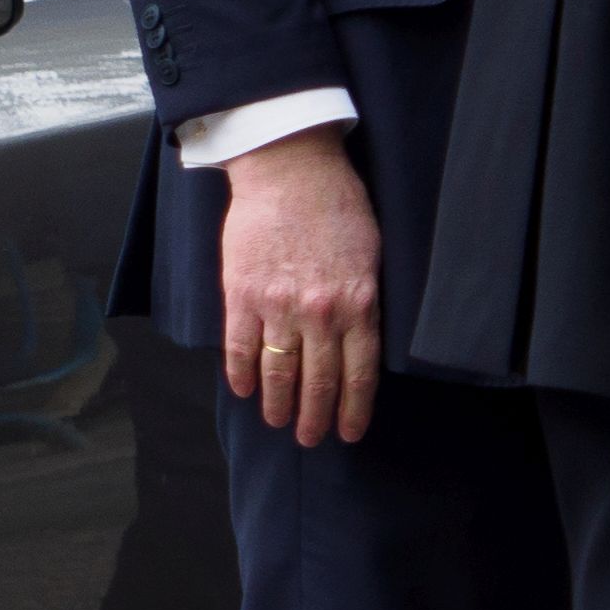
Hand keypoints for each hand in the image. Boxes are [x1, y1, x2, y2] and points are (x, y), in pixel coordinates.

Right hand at [218, 124, 379, 446]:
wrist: (290, 170)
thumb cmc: (336, 204)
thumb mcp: (370, 254)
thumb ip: (362, 298)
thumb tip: (355, 338)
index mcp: (359, 302)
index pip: (359, 372)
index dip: (353, 408)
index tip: (348, 432)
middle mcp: (320, 312)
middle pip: (319, 380)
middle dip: (315, 417)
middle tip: (311, 439)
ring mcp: (277, 305)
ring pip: (278, 370)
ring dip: (278, 403)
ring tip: (277, 422)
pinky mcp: (241, 293)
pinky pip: (239, 346)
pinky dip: (240, 373)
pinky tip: (244, 390)